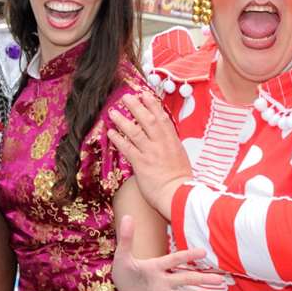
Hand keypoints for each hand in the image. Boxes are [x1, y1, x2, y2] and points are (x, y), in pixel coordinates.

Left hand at [106, 92, 193, 214]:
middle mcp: (162, 144)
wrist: (178, 195)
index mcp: (173, 142)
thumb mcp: (180, 159)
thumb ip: (171, 148)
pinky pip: (127, 148)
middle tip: (126, 97)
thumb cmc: (181, 181)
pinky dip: (118, 139)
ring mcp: (151, 152)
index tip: (145, 95)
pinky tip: (111, 133)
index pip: (163, 119)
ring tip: (113, 112)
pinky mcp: (141, 163)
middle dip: (137, 107)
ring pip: (135, 131)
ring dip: (123, 120)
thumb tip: (164, 143)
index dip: (153, 105)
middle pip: (148, 120)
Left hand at [110, 214, 219, 290]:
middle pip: (185, 279)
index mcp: (156, 266)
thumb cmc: (125, 271)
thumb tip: (126, 216)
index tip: (203, 252)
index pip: (174, 259)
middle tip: (220, 280)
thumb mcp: (122, 255)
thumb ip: (126, 238)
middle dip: (202, 279)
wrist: (121, 290)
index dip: (187, 256)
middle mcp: (163, 280)